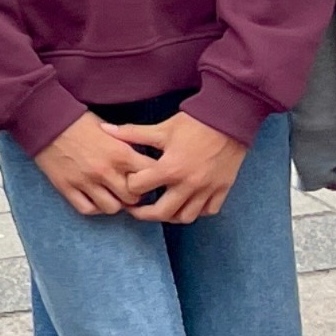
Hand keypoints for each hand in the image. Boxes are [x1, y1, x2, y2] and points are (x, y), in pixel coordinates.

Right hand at [34, 111, 161, 219]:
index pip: (149, 175)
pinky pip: (87, 209)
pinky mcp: (67, 187)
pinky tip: (95, 199)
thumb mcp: (111, 130)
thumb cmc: (80, 122)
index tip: (148, 177)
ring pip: (112, 208)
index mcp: (120, 153)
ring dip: (115, 203)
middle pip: (133, 197)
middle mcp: (105, 171)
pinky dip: (94, 207)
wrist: (47, 120)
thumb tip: (142, 162)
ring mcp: (85, 181)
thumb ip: (127, 147)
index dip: (152, 177)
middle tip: (131, 189)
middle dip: (134, 194)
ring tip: (112, 195)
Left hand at [126, 111, 247, 225]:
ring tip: (162, 207)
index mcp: (170, 169)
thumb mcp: (162, 128)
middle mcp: (189, 184)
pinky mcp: (223, 188)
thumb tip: (104, 130)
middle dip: (144, 214)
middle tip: (136, 209)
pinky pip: (209, 211)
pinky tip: (188, 202)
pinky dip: (197, 210)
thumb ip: (132, 133)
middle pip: (161, 213)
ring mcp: (207, 189)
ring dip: (171, 215)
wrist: (230, 118)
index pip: (139, 188)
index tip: (128, 183)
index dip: (130, 185)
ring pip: (186, 217)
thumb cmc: (194, 122)